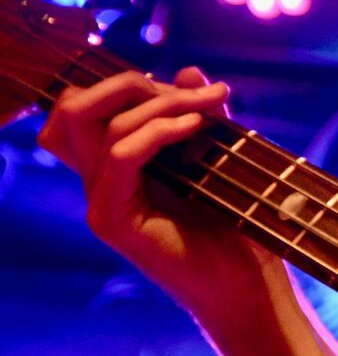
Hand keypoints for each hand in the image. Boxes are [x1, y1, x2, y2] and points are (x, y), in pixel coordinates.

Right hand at [38, 67, 283, 333]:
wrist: (247, 283)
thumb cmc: (236, 224)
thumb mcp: (219, 156)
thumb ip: (200, 114)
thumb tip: (190, 71)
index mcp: (114, 165)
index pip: (84, 106)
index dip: (131, 84)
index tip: (196, 88)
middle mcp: (97, 181)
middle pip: (72, 107)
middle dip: (130, 82)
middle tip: (194, 91)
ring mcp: (100, 201)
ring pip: (92, 122)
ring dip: (158, 102)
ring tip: (210, 106)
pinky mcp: (113, 220)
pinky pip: (120, 155)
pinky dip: (159, 131)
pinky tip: (197, 127)